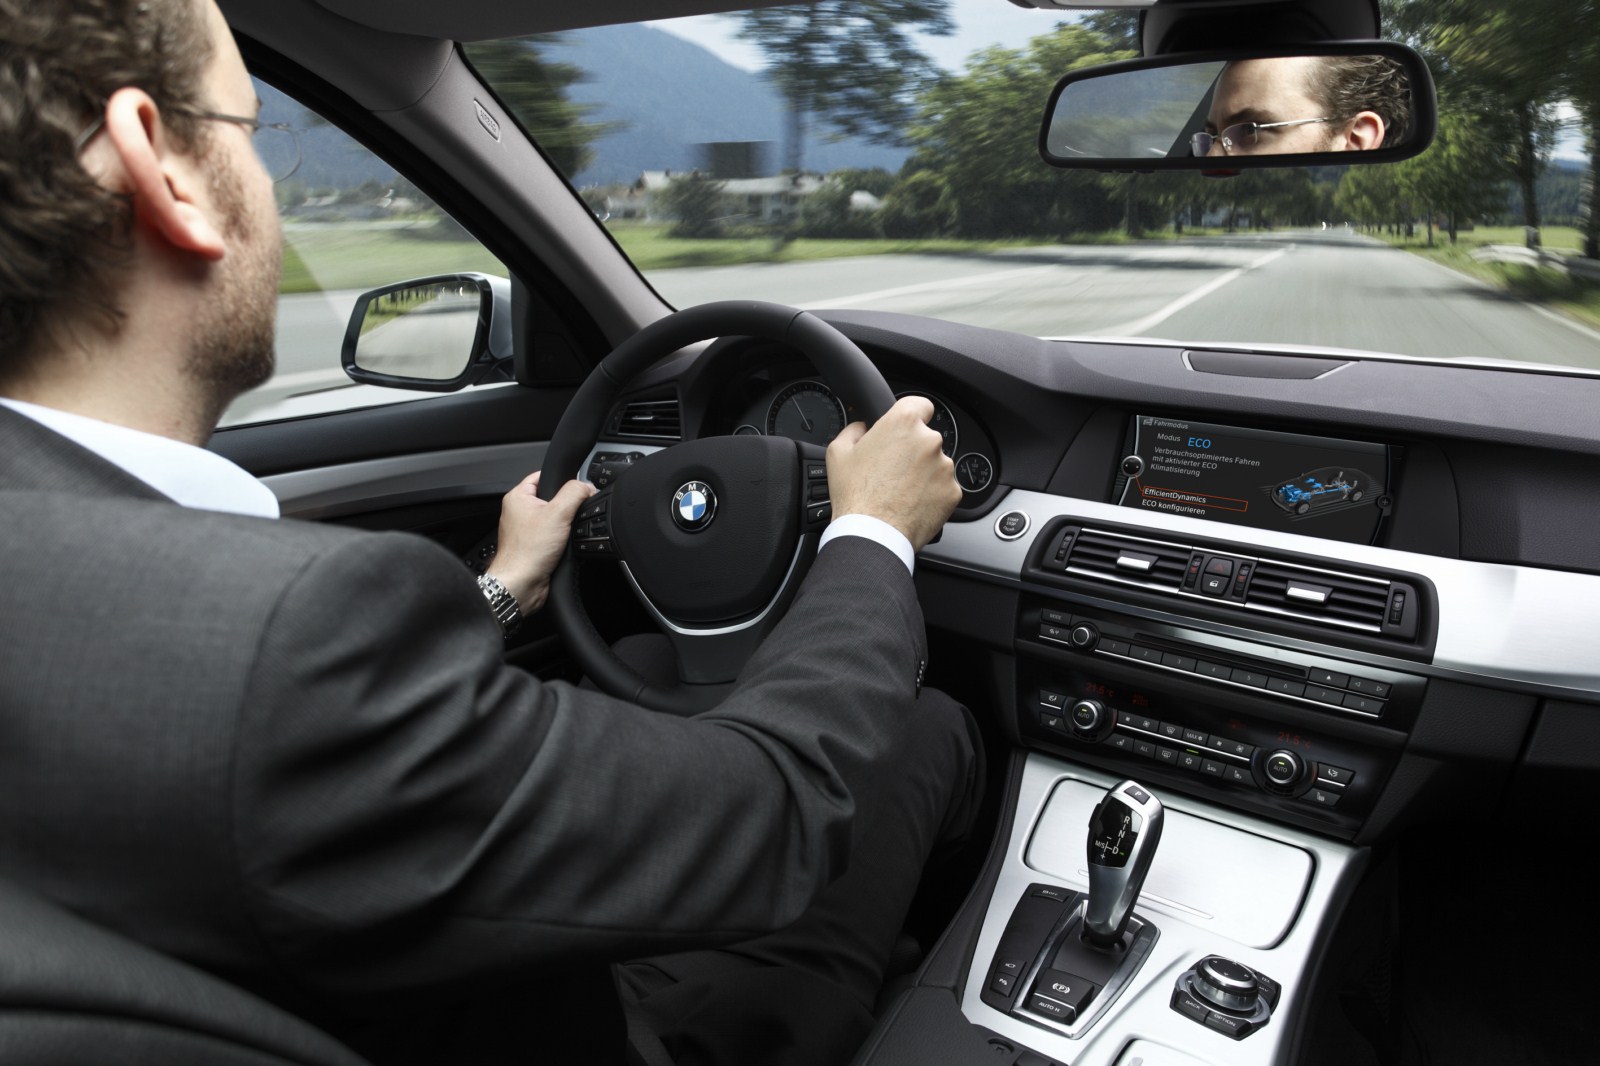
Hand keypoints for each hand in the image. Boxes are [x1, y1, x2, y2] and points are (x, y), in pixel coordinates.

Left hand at [485, 471, 594, 614]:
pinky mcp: (533, 546)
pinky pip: (553, 536)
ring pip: (554, 519)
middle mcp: (519, 512)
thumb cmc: (527, 552)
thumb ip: (575, 493)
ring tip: (565, 534)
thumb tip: (587, 486)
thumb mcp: (559, 513)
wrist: (522, 584)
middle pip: (552, 498)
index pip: (542, 475)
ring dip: (564, 525)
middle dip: (566, 506)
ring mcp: (525, 530)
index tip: (577, 487)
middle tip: (572, 514)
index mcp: (518, 497)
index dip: (562, 479)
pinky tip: (563, 546)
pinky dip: (561, 540)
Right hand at [827, 395, 960, 551]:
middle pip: (926, 438)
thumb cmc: (856, 495)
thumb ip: (854, 429)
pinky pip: (943, 488)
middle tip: (892, 470)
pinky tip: (911, 504)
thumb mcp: (838, 452)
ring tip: (900, 492)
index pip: (920, 404)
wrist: (873, 534)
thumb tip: (862, 428)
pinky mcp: (952, 492)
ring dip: (923, 474)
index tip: (907, 428)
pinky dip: (931, 495)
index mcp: (903, 423)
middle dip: (912, 451)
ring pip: (936, 465)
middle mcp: (929, 441)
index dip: (912, 415)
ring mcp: (944, 467)